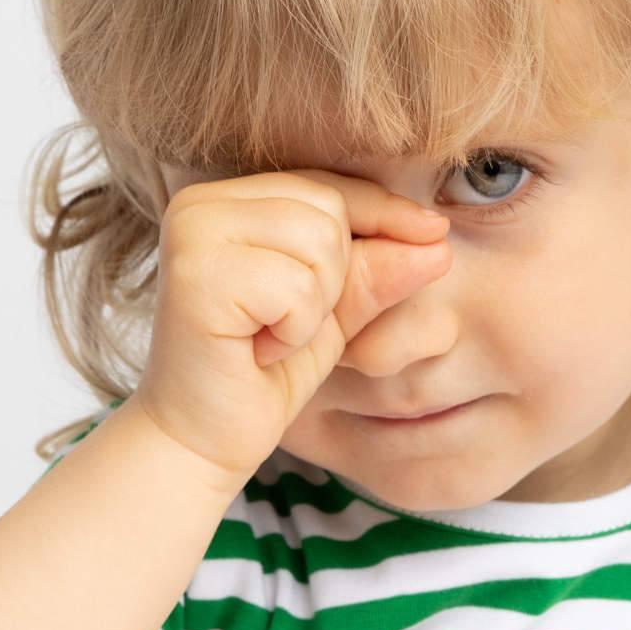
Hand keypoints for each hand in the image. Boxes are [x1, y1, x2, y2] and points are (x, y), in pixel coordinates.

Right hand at [132, 167, 452, 483]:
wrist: (201, 445)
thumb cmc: (259, 381)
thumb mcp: (329, 317)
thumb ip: (372, 272)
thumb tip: (438, 238)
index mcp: (225, 200)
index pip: (326, 185)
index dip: (383, 211)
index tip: (435, 233)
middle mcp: (200, 203)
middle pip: (328, 208)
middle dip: (334, 279)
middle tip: (284, 328)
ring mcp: (192, 232)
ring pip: (319, 243)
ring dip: (313, 309)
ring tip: (269, 340)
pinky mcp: (195, 273)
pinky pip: (297, 286)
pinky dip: (294, 331)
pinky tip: (256, 352)